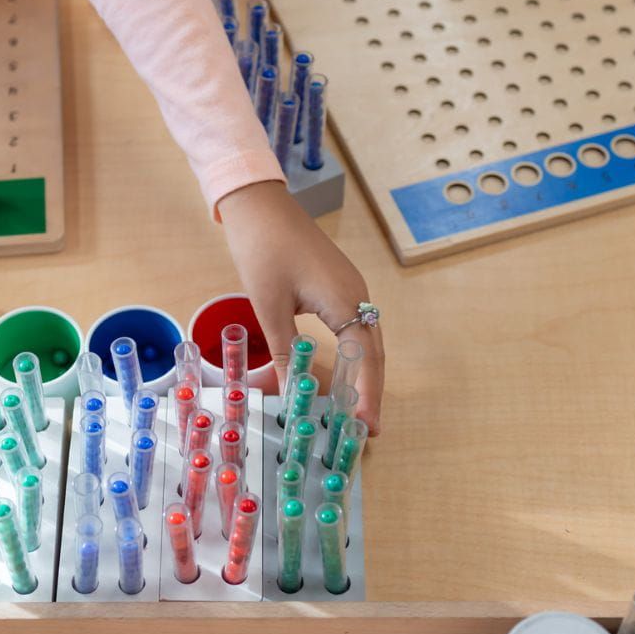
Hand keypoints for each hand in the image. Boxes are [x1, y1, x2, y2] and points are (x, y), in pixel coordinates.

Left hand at [217, 182, 383, 431]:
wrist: (260, 204)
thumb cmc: (262, 249)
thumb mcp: (269, 306)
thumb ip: (287, 350)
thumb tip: (294, 392)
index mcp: (344, 299)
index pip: (366, 358)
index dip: (368, 395)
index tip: (368, 426)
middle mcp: (357, 294)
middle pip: (374, 352)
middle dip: (372, 391)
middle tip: (368, 429)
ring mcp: (351, 288)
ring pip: (367, 340)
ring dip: (365, 375)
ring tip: (358, 410)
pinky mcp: (340, 284)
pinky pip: (356, 327)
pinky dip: (355, 355)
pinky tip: (346, 373)